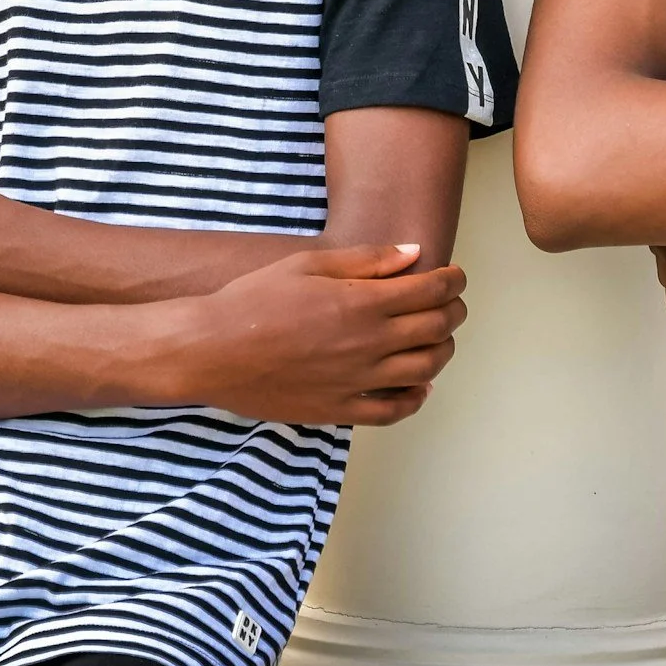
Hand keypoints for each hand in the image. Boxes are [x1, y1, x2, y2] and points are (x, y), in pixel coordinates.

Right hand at [181, 243, 468, 425]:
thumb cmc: (254, 301)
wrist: (212, 350)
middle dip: (453, 311)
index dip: (452, 281)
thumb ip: (366, 260)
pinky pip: (395, 411)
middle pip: (438, 329)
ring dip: (442, 351)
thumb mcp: (308, 264)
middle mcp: (370, 344)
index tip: (453, 276)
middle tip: (450, 303)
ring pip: (426, 369)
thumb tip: (414, 255)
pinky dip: (417, 397)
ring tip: (438, 339)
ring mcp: (358, 381)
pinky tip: (419, 385)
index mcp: (363, 303)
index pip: (433, 291)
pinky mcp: (341, 409)